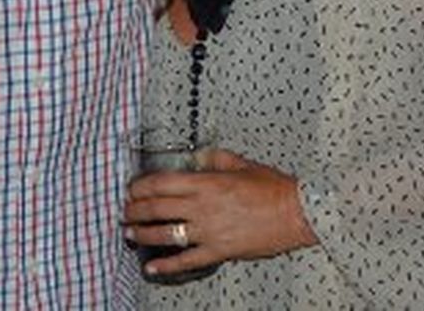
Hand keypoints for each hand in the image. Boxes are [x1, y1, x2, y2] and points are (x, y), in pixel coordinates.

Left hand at [123, 150, 315, 278]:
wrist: (298, 212)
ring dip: (142, 234)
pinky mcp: (219, 251)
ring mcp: (209, 231)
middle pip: (157, 208)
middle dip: (135, 210)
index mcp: (206, 183)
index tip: (132, 188)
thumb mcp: (241, 164)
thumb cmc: (273, 188)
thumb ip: (215, 158)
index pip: (161, 183)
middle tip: (125, 211)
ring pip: (165, 234)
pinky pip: (187, 261)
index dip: (140, 186)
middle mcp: (203, 207)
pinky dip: (167, 266)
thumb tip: (197, 155)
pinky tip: (152, 268)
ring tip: (129, 233)